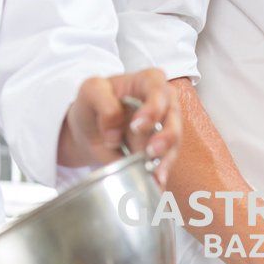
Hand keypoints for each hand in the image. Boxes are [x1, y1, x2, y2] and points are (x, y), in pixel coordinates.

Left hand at [57, 68, 181, 184]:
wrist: (89, 130)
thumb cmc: (92, 103)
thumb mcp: (90, 91)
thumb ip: (103, 102)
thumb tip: (115, 130)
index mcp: (148, 81)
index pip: (158, 90)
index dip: (152, 108)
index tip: (137, 126)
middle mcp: (163, 102)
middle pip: (173, 117)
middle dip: (165, 137)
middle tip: (150, 151)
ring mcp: (165, 127)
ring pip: (174, 142)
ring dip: (166, 158)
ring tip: (155, 173)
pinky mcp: (162, 149)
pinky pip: (167, 161)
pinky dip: (161, 172)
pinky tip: (156, 183)